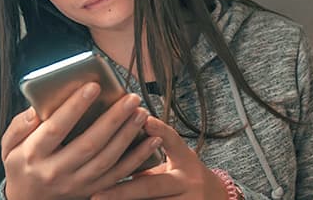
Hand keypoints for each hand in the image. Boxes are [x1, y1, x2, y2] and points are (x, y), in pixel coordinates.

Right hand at [1, 83, 163, 199]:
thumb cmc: (22, 165)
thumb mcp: (8, 146)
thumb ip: (19, 125)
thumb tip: (37, 109)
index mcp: (34, 155)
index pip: (56, 128)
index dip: (75, 107)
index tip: (93, 86)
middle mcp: (57, 171)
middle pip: (89, 144)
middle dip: (113, 119)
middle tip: (130, 98)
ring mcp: (77, 183)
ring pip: (107, 160)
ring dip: (128, 136)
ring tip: (141, 112)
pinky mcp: (93, 190)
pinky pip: (119, 175)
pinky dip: (138, 158)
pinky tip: (151, 140)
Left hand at [89, 116, 228, 199]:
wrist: (216, 199)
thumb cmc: (187, 176)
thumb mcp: (176, 161)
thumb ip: (151, 155)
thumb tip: (117, 144)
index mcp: (186, 161)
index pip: (173, 141)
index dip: (160, 130)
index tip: (145, 120)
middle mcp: (188, 183)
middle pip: (152, 186)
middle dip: (122, 192)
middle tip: (97, 195)